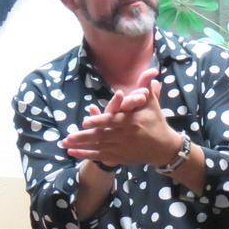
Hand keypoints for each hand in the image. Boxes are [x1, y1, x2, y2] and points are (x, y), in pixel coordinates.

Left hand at [63, 68, 179, 166]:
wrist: (164, 148)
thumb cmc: (156, 122)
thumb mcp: (152, 105)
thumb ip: (147, 88)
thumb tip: (152, 71)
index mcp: (132, 122)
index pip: (112, 121)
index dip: (99, 121)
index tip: (85, 122)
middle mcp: (125, 136)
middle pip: (102, 136)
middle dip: (83, 137)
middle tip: (67, 137)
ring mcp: (122, 148)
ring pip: (98, 147)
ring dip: (81, 146)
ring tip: (65, 144)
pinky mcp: (120, 156)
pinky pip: (101, 156)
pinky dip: (86, 154)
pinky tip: (72, 153)